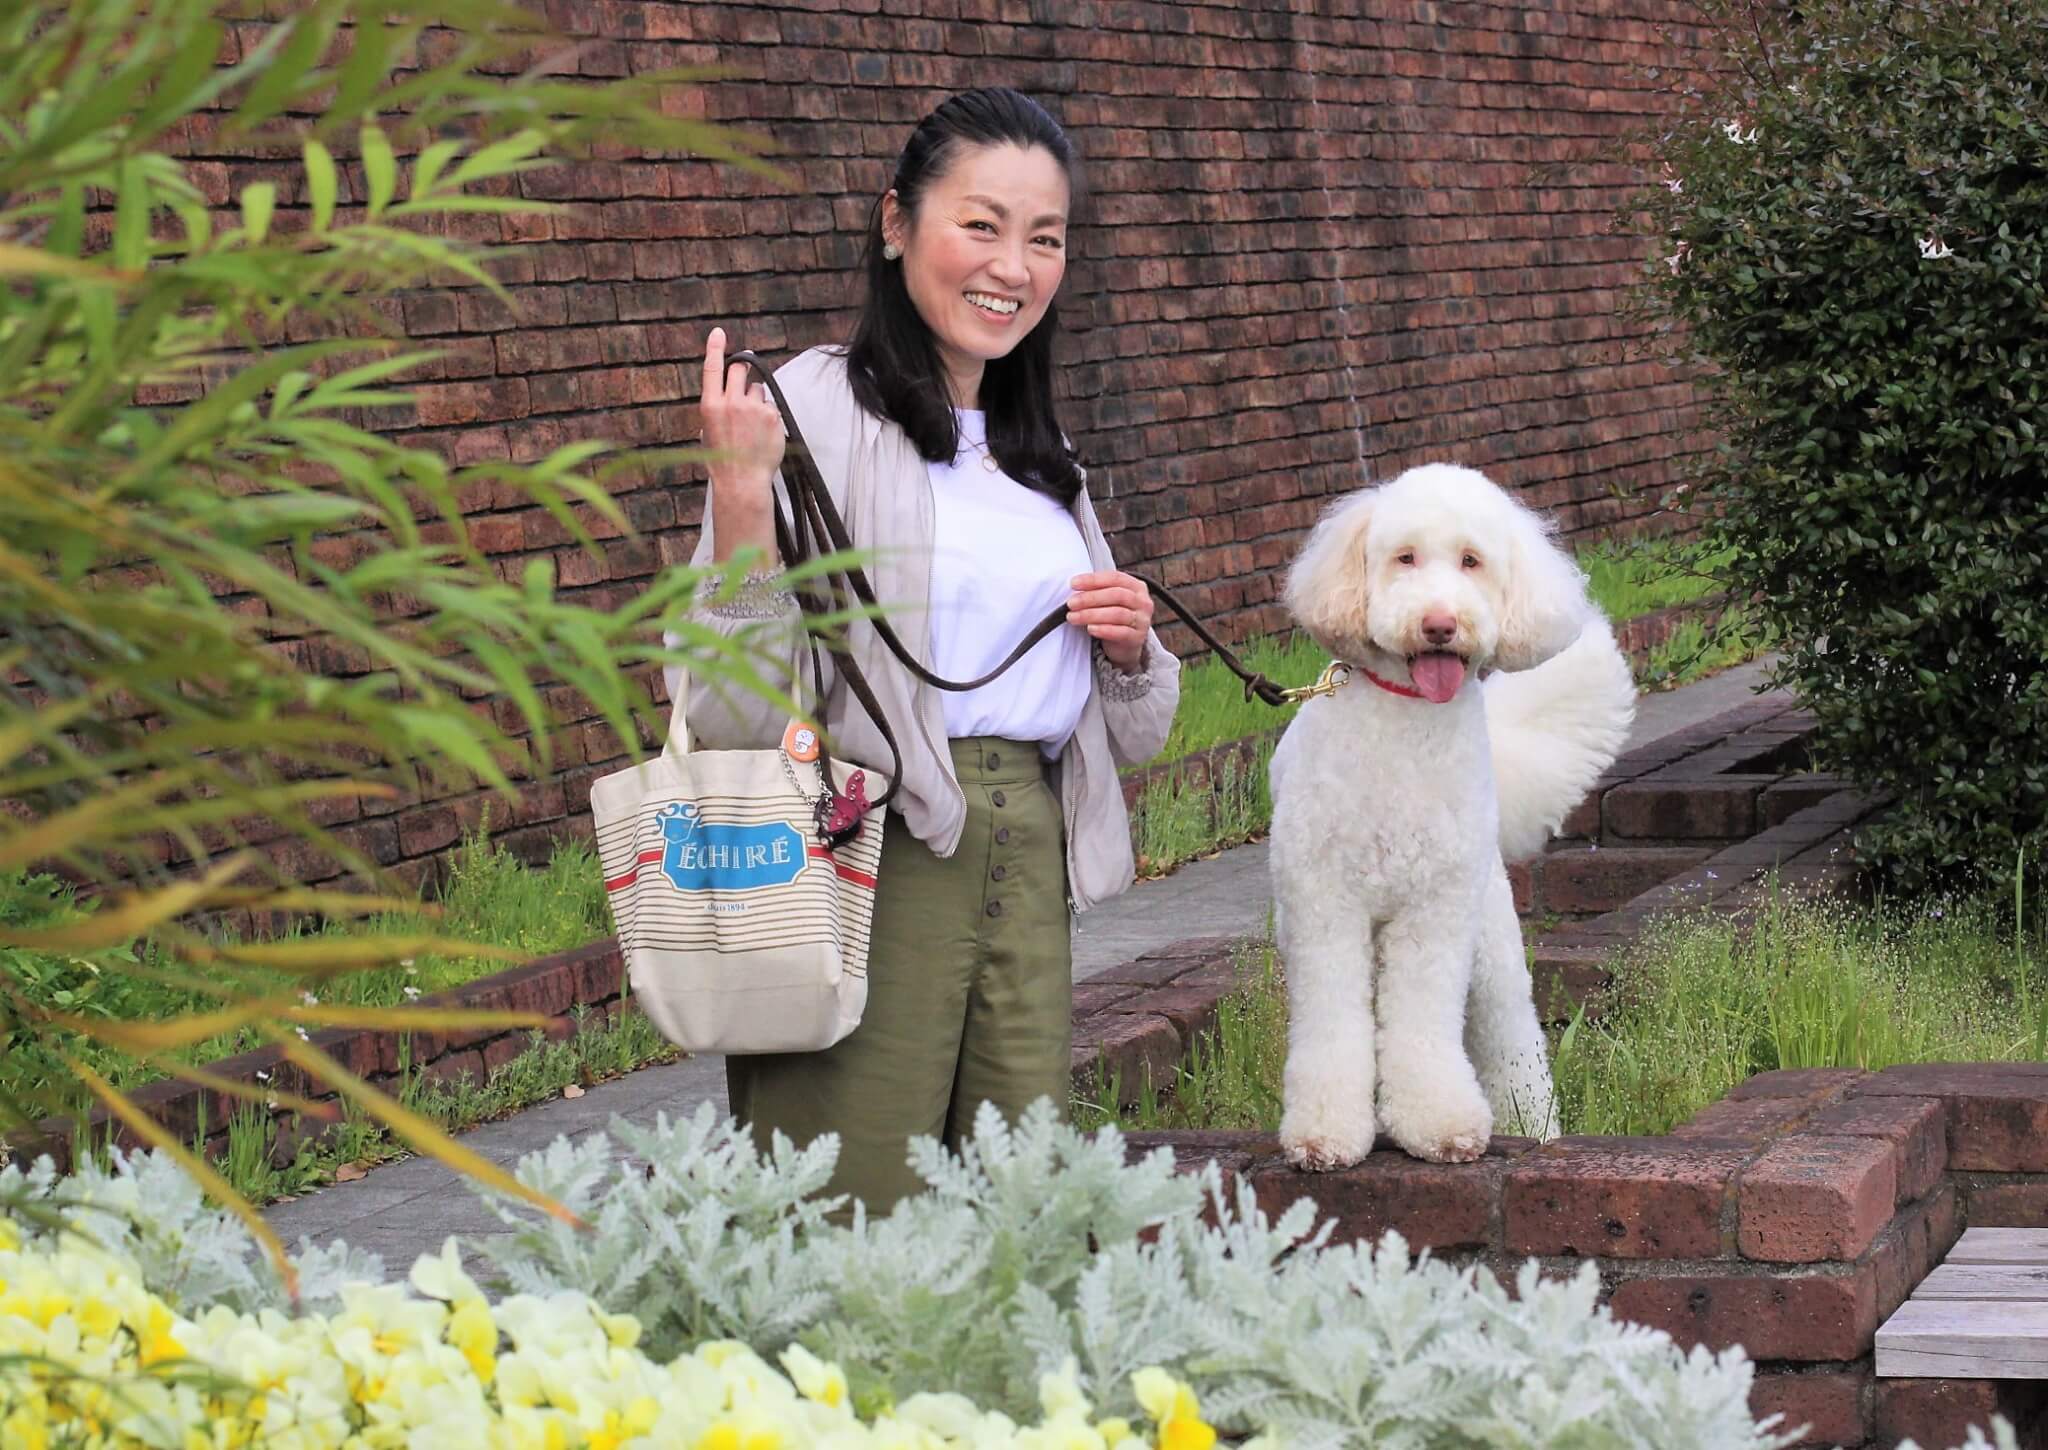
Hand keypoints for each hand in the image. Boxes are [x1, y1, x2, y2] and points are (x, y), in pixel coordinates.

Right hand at [699, 326, 783, 548]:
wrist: (742, 480)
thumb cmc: (723, 459)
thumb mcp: (709, 431)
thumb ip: (718, 408)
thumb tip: (727, 393)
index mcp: (710, 406)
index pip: (712, 369)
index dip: (716, 348)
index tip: (719, 333)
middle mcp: (730, 402)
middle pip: (740, 370)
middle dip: (743, 371)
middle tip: (745, 381)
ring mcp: (753, 408)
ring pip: (757, 388)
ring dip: (757, 398)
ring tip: (753, 424)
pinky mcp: (772, 415)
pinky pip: (770, 405)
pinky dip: (768, 415)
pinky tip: (763, 432)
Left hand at [1068, 570, 1152, 672]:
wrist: (1126, 644)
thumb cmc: (1113, 616)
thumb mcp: (1109, 600)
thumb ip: (1097, 591)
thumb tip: (1073, 588)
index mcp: (1136, 586)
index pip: (1114, 578)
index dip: (1093, 580)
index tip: (1073, 583)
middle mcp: (1143, 601)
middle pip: (1116, 595)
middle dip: (1090, 598)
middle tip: (1071, 603)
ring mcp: (1142, 620)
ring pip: (1117, 614)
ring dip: (1091, 615)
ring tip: (1073, 617)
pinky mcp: (1138, 637)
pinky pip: (1121, 632)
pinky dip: (1103, 630)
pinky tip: (1090, 629)